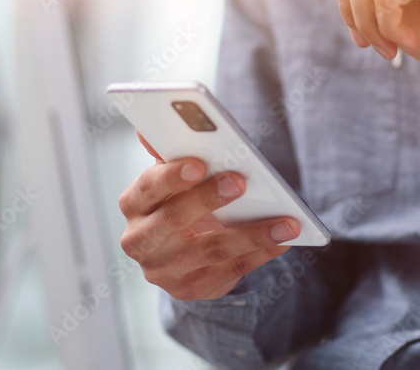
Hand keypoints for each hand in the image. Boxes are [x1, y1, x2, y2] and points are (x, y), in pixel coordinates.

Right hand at [118, 132, 299, 300]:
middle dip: (208, 199)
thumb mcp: (173, 178)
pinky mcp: (190, 289)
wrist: (181, 253)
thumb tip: (150, 129)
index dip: (171, 176)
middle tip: (240, 181)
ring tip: (285, 222)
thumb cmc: (181, 200)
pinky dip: (259, 254)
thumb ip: (168, 152)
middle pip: (174, 219)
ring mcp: (164, 270)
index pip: (147, 188)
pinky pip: (230, 271)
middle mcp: (141, 240)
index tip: (200, 162)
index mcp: (134, 204)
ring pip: (210, 250)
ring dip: (251, 234)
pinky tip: (283, 240)